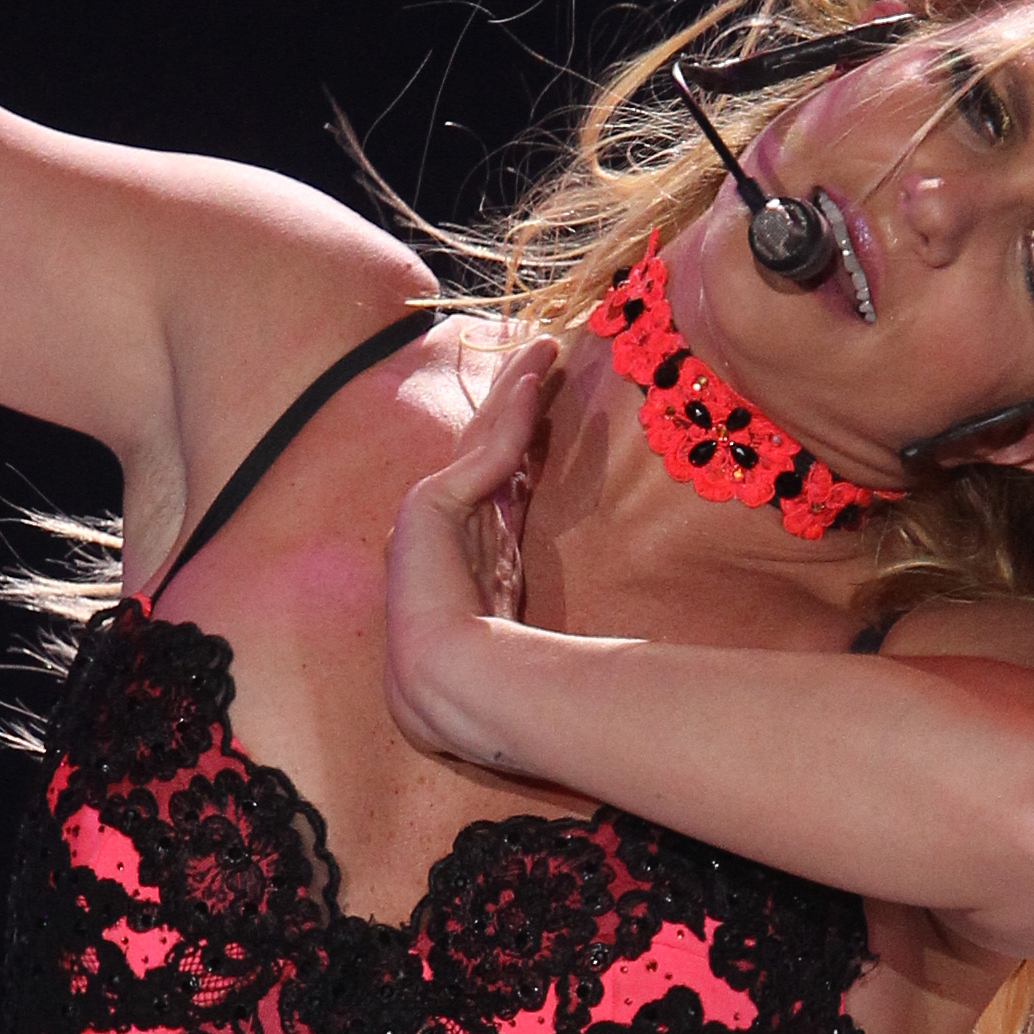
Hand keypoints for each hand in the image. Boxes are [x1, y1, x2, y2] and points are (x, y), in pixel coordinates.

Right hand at [382, 337, 556, 763]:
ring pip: (482, 434)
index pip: (496, 480)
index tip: (546, 405)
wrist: (451, 684)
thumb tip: (604, 596)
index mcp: (467, 551)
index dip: (521, 438)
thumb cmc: (490, 674)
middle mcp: (446, 526)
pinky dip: (510, 411)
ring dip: (514, 388)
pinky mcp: (429, 505)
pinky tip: (533, 377)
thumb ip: (551, 591)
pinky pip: (484, 449)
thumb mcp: (533, 627)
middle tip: (543, 354)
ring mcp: (430, 512)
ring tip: (542, 348)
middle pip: (484, 445)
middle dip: (513, 399)